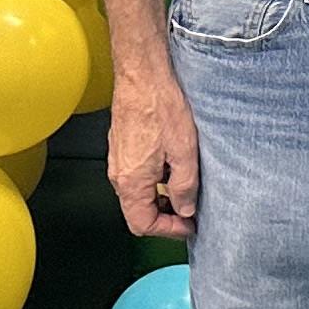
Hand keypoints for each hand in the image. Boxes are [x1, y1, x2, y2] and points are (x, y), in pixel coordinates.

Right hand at [109, 66, 201, 238]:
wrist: (142, 77)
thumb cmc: (161, 108)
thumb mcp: (184, 152)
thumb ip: (184, 186)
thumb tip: (185, 210)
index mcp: (131, 182)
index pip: (142, 224)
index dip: (168, 231)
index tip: (188, 226)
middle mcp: (118, 175)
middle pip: (137, 212)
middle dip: (165, 217)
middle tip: (190, 212)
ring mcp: (117, 161)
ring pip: (137, 195)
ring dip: (160, 199)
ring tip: (186, 190)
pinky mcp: (121, 148)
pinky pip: (135, 177)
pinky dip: (153, 182)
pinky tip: (172, 169)